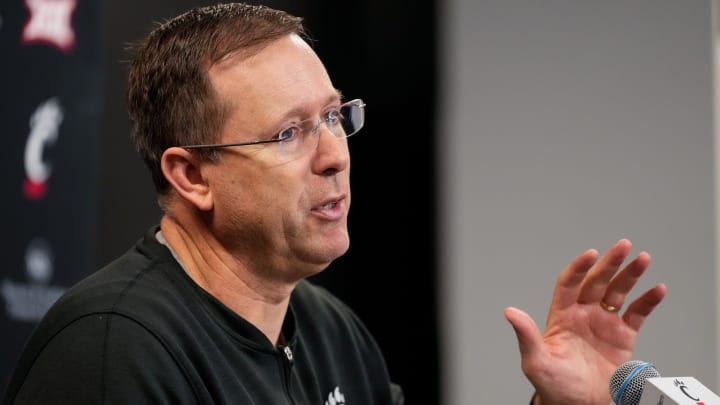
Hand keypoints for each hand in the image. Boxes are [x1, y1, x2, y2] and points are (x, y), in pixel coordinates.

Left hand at [504, 239, 666, 404]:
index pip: (569, 283)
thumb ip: (526, 335)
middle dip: (609, 263)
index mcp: (561, 315)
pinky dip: (648, 301)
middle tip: (623, 245)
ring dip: (630, 275)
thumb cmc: (553, 385)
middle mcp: (583, 314)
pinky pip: (637, 314)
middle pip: (596, 281)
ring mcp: (603, 323)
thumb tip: (510, 312)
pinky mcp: (622, 336)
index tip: (591, 254)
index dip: (579, 268)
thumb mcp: (536, 361)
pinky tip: (657, 289)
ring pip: (618, 292)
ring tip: (643, 259)